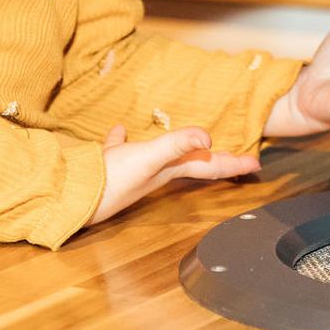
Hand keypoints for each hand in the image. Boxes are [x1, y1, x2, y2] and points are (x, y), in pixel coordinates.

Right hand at [87, 122, 259, 224]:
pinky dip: (121, 138)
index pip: (209, 166)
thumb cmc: (112, 181)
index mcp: (168, 171)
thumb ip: (177, 146)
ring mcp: (131, 169)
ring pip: (158, 156)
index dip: (233, 163)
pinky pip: (120, 148)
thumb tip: (209, 137)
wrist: (73, 199)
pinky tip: (119, 130)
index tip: (257, 164)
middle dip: (213, 158)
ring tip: (182, 140)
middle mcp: (154, 172)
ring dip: (173, 148)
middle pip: (192, 163)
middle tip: (234, 155)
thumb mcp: (149, 159)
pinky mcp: (108, 165)